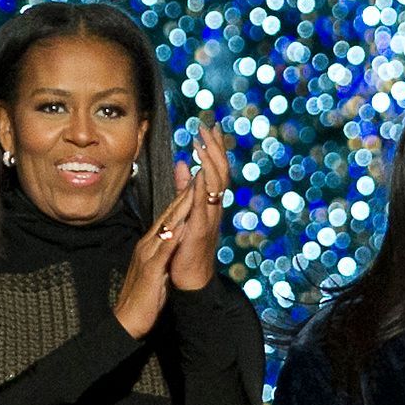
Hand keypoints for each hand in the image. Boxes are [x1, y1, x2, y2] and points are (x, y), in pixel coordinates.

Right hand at [114, 178, 195, 338]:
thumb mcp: (156, 269)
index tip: (195, 182)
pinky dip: (174, 238)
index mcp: (151, 244)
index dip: (182, 199)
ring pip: (165, 228)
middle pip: (168, 216)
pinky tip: (184, 227)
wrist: (127, 319)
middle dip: (183, 195)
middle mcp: (148, 245)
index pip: (169, 217)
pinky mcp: (151, 270)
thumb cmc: (143, 296)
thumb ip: (164, 253)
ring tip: (193, 191)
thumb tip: (174, 241)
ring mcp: (148, 256)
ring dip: (179, 210)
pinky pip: (164, 252)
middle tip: (197, 175)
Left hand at [166, 121, 233, 291]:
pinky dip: (201, 189)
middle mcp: (214, 208)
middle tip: (208, 127)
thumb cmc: (187, 247)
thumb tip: (183, 164)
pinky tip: (198, 174)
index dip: (215, 148)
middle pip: (220, 172)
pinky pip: (202, 206)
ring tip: (203, 142)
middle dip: (215, 148)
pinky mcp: (199, 231)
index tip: (213, 126)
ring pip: (216, 185)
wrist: (190, 279)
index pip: (216, 170)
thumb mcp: (186, 210)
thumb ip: (184, 188)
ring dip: (209, 162)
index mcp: (210, 203)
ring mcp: (209, 219)